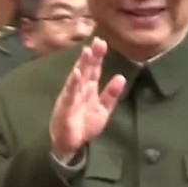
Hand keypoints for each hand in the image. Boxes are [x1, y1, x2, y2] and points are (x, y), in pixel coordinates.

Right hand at [49, 38, 125, 161]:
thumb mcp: (103, 110)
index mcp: (89, 89)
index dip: (98, 57)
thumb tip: (121, 77)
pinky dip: (73, 83)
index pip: (94, 70)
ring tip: (88, 52)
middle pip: (86, 70)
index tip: (103, 42)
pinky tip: (77, 73)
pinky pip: (70, 94)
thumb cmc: (85, 125)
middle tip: (98, 42)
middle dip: (92, 56)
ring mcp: (72, 96)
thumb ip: (111, 94)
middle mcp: (79, 89)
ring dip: (82, 64)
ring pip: (78, 78)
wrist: (70, 144)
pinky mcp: (66, 106)